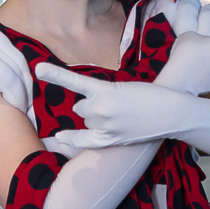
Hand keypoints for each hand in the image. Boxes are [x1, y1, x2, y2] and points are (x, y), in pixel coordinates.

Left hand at [36, 63, 177, 147]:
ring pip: (86, 122)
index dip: (55, 74)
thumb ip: (101, 95)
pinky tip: (60, 137)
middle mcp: (101, 109)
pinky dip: (72, 138)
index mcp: (105, 90)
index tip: (37, 68)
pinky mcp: (111, 140)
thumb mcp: (124, 86)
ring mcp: (105, 127)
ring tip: (118, 118)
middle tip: (113, 106)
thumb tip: (82, 110)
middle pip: (81, 108)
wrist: (171, 112)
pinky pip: (85, 140)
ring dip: (94, 119)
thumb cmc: (151, 95)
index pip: (74, 81)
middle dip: (90, 106)